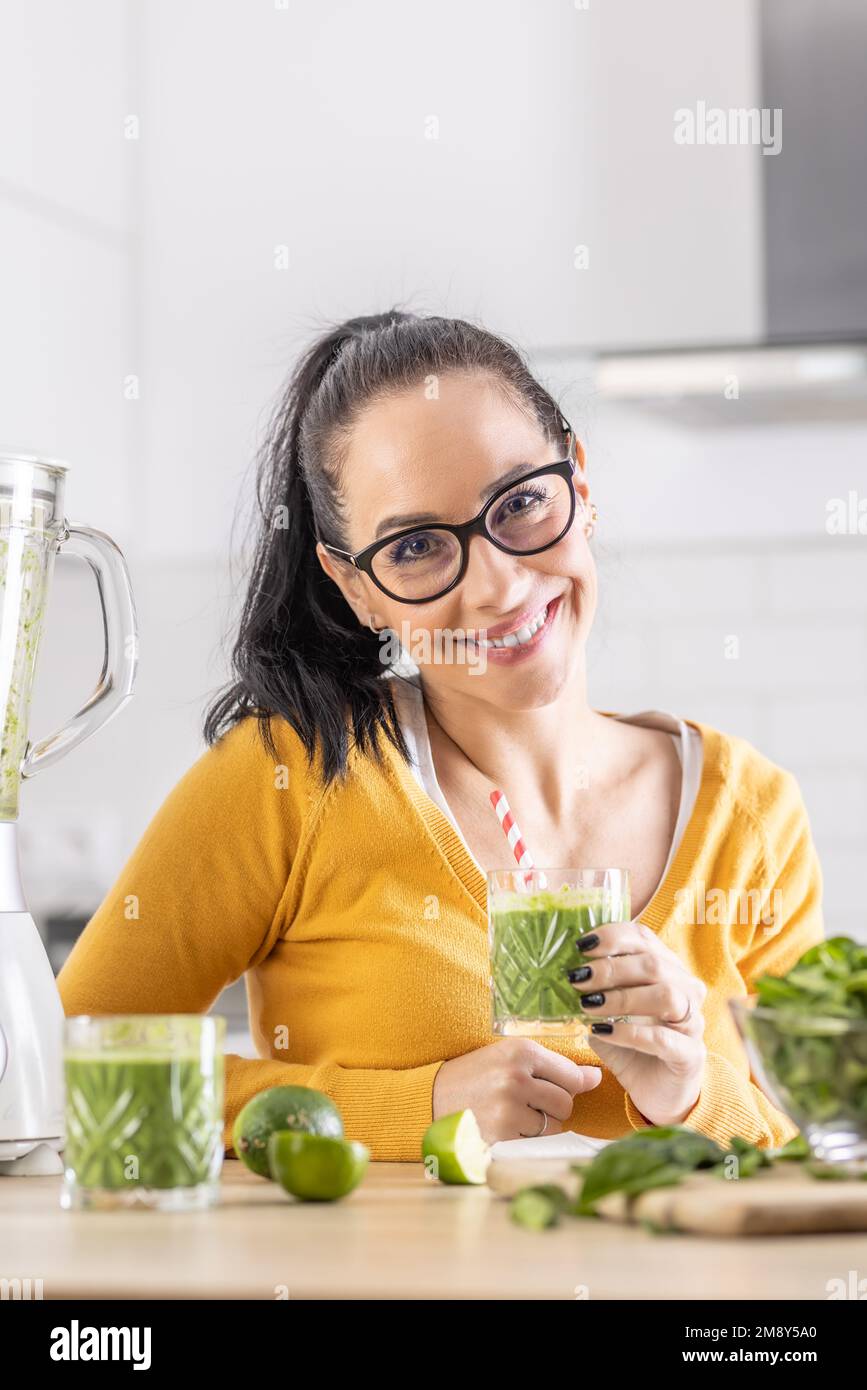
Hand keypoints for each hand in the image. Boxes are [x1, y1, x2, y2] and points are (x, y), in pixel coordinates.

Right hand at [432, 1038, 601, 1143]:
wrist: (430, 1097)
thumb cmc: (475, 1075)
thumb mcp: (509, 1057)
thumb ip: (554, 1066)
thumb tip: (596, 1077)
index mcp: (521, 1050)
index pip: (572, 1074)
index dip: (568, 1085)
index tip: (555, 1086)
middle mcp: (517, 1077)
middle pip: (566, 1102)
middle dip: (554, 1106)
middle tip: (527, 1100)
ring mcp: (510, 1108)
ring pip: (554, 1125)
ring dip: (540, 1124)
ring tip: (512, 1112)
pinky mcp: (503, 1135)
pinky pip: (535, 1142)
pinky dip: (525, 1138)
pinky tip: (504, 1126)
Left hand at [569, 920, 706, 1125]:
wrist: (658, 1094)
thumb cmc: (632, 1047)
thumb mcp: (608, 1014)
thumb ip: (592, 991)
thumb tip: (560, 972)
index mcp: (667, 970)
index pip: (644, 938)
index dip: (613, 936)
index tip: (581, 945)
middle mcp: (686, 990)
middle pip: (654, 964)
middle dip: (610, 968)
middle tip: (577, 978)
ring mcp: (693, 1023)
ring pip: (666, 995)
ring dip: (622, 997)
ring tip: (589, 1005)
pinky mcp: (690, 1055)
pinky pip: (662, 1038)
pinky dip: (628, 1032)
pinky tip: (602, 1032)